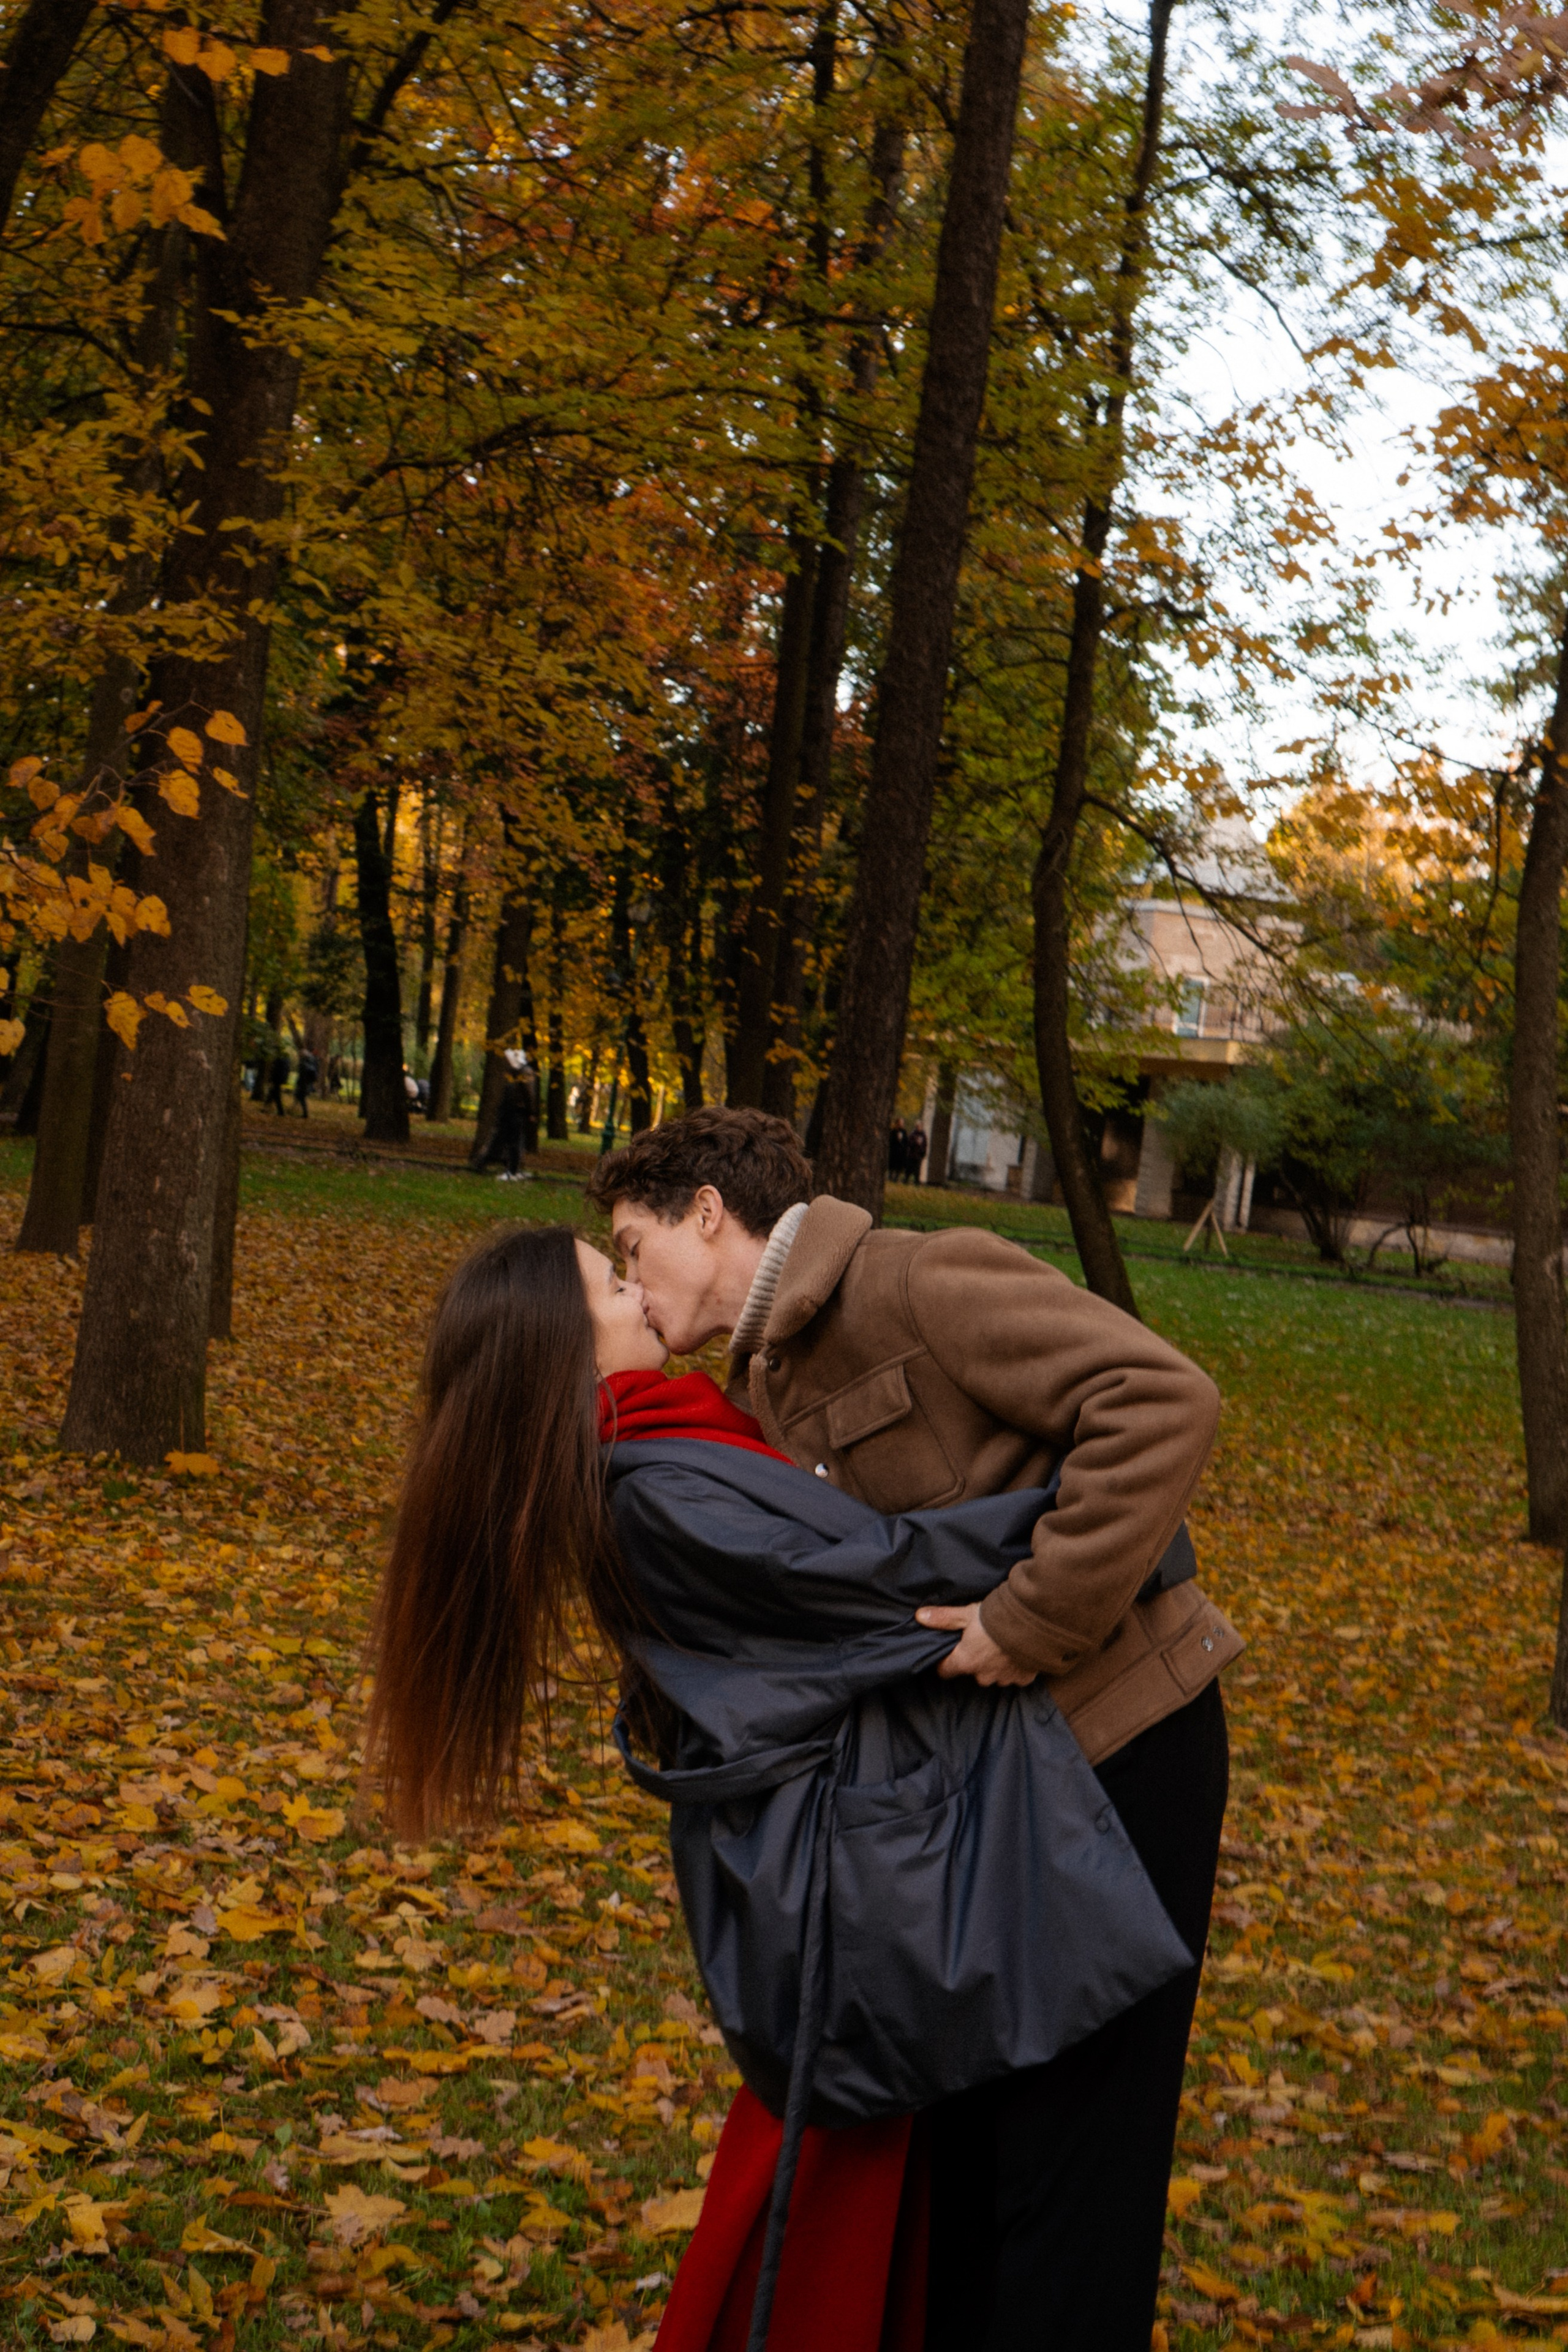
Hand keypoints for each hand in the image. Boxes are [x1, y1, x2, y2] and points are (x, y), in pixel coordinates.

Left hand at [915, 1603, 1036, 1685]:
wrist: (1034, 1623)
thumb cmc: (997, 1618)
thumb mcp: (967, 1614)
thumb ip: (943, 1618)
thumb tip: (919, 1616)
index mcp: (966, 1662)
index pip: (945, 1671)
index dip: (945, 1661)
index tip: (949, 1651)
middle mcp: (983, 1676)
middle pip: (972, 1671)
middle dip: (975, 1659)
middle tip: (981, 1639)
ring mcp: (1004, 1679)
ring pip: (994, 1674)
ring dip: (995, 1662)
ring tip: (1001, 1643)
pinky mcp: (1023, 1678)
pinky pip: (1014, 1675)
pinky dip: (1014, 1665)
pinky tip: (1017, 1650)